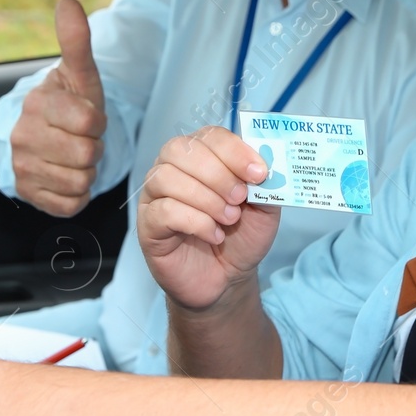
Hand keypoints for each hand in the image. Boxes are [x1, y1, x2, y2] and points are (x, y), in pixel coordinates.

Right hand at [10, 0, 107, 215]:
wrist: (46, 136)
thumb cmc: (70, 104)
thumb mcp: (79, 74)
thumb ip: (76, 41)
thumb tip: (68, 2)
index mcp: (37, 103)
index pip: (90, 122)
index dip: (98, 122)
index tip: (87, 117)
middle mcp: (22, 136)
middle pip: (87, 153)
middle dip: (94, 148)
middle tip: (82, 138)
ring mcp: (22, 167)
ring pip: (81, 180)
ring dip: (87, 171)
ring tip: (74, 155)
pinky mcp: (28, 194)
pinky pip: (71, 203)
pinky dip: (78, 194)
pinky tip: (68, 175)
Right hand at [137, 126, 280, 311]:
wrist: (227, 279)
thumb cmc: (241, 237)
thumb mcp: (265, 208)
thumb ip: (267, 184)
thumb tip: (267, 165)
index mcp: (202, 156)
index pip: (209, 136)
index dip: (234, 151)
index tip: (258, 173)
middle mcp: (172, 169)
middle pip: (181, 149)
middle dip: (217, 173)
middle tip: (240, 198)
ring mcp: (155, 196)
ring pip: (167, 177)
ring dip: (206, 198)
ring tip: (229, 219)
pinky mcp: (148, 224)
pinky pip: (164, 210)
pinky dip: (196, 222)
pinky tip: (214, 234)